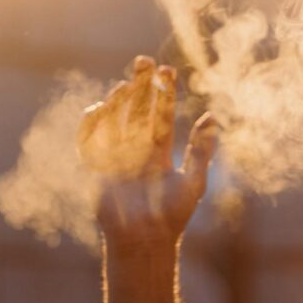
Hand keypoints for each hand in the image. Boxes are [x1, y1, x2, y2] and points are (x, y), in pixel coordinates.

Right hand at [78, 55, 217, 251]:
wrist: (145, 242)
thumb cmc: (172, 216)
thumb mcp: (193, 181)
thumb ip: (201, 150)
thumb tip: (212, 118)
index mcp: (158, 152)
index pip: (160, 115)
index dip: (163, 93)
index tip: (167, 70)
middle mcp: (137, 150)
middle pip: (137, 111)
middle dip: (140, 86)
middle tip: (143, 61)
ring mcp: (117, 158)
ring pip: (115, 121)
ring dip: (119, 101)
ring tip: (126, 83)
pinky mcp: (99, 169)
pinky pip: (90, 142)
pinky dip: (91, 124)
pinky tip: (98, 107)